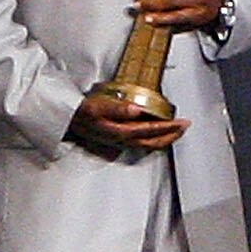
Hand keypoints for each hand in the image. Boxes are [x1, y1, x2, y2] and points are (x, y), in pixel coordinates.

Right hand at [69, 93, 187, 151]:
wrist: (66, 121)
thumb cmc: (80, 113)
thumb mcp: (96, 107)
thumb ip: (117, 109)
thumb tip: (136, 110)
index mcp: (120, 132)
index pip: (150, 130)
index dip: (168, 127)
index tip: (181, 122)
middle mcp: (122, 139)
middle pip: (153, 142)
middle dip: (171, 135)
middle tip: (185, 127)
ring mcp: (120, 141)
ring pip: (148, 144)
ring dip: (164, 138)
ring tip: (176, 131)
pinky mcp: (118, 140)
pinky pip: (141, 143)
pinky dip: (153, 140)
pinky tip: (157, 134)